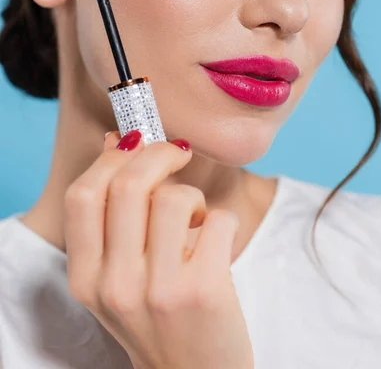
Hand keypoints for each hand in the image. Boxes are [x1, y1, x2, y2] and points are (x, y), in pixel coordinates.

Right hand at [63, 130, 253, 368]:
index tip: (137, 145)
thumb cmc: (156, 314)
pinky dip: (222, 219)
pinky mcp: (205, 291)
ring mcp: (159, 291)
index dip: (112, 158)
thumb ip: (111, 215)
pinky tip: (215, 240)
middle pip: (127, 186)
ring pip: (173, 198)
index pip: (83, 195)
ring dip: (192, 195)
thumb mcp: (116, 274)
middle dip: (158, 153)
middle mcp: (115, 285)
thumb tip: (118, 142)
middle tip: (176, 153)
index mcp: (86, 277)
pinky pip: (218, 219)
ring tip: (196, 217)